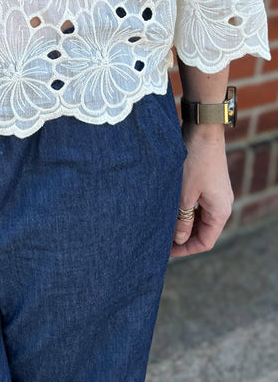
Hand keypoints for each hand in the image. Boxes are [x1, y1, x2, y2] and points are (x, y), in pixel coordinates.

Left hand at [169, 122, 233, 256]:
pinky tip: (169, 209)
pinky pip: (199, 205)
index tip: (165, 251)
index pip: (205, 242)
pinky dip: (185, 210)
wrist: (203, 130)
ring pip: (200, 218)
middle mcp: (222, 205)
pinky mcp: (211, 184)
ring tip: (162, 225)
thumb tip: (179, 239)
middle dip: (183, 237)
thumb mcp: (184, 194)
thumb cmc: (194, 161)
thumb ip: (182, 219)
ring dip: (182, 223)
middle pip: (203, 231)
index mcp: (220, 212)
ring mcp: (217, 194)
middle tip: (160, 239)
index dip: (185, 249)